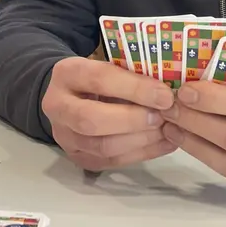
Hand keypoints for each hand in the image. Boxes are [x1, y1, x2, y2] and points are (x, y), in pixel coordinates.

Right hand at [41, 57, 176, 171]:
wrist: (70, 96)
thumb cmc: (98, 77)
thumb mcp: (108, 65)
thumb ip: (131, 75)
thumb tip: (167, 91)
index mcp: (67, 74)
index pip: (99, 80)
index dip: (134, 89)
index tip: (165, 95)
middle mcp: (57, 107)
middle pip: (91, 120)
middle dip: (133, 120)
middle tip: (163, 116)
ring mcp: (65, 136)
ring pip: (102, 146)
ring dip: (140, 140)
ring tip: (167, 131)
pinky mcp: (78, 157)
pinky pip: (111, 161)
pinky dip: (142, 153)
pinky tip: (164, 144)